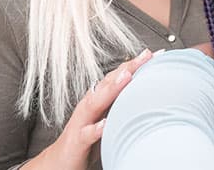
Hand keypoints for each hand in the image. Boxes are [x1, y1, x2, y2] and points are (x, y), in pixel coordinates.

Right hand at [22, 48, 156, 169]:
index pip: (117, 77)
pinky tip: (105, 125)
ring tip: (127, 77)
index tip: (154, 54)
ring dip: (111, 89)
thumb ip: (121, 104)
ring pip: (95, 102)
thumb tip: (147, 94)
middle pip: (108, 83)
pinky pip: (86, 134)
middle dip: (127, 68)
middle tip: (144, 56)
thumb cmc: (86, 136)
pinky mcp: (77, 142)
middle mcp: (89, 106)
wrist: (59, 161)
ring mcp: (81, 122)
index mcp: (98, 99)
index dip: (135, 64)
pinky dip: (95, 129)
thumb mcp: (106, 117)